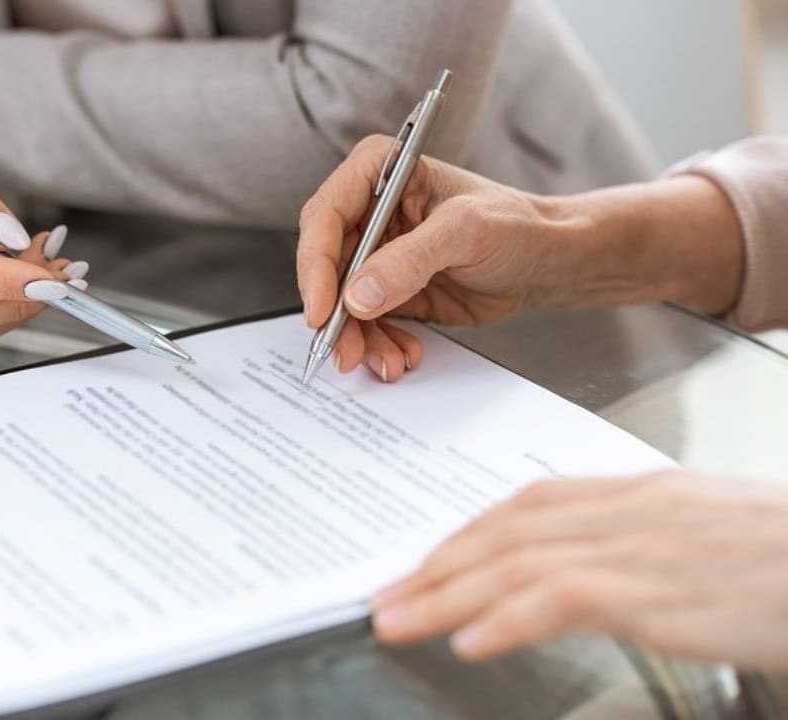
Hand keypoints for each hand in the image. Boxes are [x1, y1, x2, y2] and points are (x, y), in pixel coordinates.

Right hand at [297, 135, 564, 382]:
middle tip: (343, 349)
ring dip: (358, 339)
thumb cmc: (516, 226)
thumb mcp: (466, 232)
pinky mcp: (388, 291)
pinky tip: (403, 355)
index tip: (323, 308)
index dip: (315, 264)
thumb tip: (358, 296)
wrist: (548, 261)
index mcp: (381, 171)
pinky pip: (366, 323)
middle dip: (334, 313)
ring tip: (387, 362)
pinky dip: (378, 345)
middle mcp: (370, 211)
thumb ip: (410, 260)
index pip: (326, 216)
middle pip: (326, 266)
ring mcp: (377, 254)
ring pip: (342, 302)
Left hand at [371, 472, 787, 671]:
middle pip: (506, 532)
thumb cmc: (784, 555)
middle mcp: (629, 510)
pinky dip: (510, 617)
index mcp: (635, 493)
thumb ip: (634, 538)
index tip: (423, 563)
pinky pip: (567, 597)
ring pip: (519, 562)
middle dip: (436, 566)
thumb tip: (569, 564)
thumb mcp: (701, 532)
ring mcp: (645, 547)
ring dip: (448, 594)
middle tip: (383, 595)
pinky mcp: (664, 591)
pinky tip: (470, 638)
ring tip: (398, 619)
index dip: (465, 534)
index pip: (525, 505)